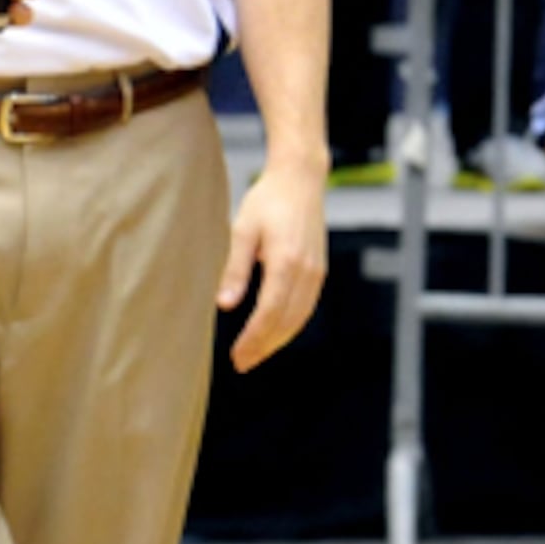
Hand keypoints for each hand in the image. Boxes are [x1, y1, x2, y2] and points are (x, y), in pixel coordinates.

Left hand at [220, 153, 327, 371]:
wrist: (301, 179)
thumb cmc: (268, 201)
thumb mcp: (242, 230)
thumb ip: (234, 268)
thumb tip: (224, 305)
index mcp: (286, 261)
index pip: (270, 312)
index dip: (253, 338)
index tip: (236, 356)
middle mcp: (307, 269)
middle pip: (288, 319)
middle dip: (265, 345)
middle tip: (242, 364)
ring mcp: (317, 269)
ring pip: (301, 315)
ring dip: (279, 338)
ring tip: (257, 353)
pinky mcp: (320, 268)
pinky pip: (308, 304)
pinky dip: (293, 323)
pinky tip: (277, 330)